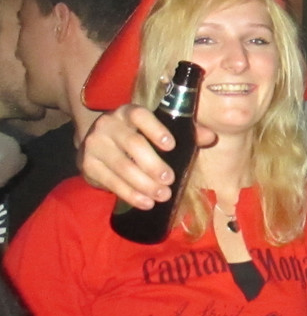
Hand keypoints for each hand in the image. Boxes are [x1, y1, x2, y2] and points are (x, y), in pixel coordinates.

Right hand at [78, 104, 216, 207]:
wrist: (97, 145)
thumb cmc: (136, 136)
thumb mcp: (157, 130)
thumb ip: (184, 132)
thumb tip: (210, 137)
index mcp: (128, 112)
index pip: (140, 115)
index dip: (156, 129)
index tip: (172, 145)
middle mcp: (108, 124)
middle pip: (133, 145)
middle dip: (153, 165)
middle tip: (170, 180)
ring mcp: (94, 144)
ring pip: (122, 166)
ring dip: (144, 184)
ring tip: (163, 196)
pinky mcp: (87, 165)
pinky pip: (110, 182)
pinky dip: (130, 194)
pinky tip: (145, 203)